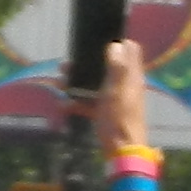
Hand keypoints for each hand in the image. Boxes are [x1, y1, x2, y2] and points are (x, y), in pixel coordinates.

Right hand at [75, 37, 148, 160]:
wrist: (121, 152)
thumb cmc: (120, 118)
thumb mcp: (117, 90)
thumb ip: (118, 67)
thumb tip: (117, 44)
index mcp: (130, 77)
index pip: (131, 51)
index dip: (118, 43)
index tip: (99, 39)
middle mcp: (124, 85)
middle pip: (107, 67)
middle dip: (88, 63)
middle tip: (68, 63)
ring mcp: (114, 100)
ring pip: (95, 85)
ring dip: (78, 83)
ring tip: (59, 81)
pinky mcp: (105, 114)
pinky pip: (89, 105)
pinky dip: (77, 104)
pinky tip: (63, 105)